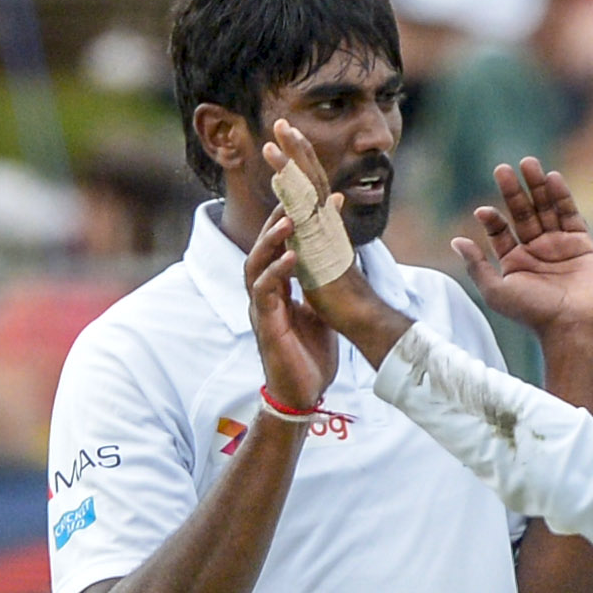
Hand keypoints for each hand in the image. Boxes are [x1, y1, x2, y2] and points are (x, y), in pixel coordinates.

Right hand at [239, 216, 347, 408]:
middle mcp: (265, 295)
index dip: (292, 222)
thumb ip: (320, 288)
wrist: (303, 396)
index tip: (312, 198)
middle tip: (292, 197)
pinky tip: (291, 258)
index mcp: (278, 290)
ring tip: (288, 221)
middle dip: (275, 220)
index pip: (279, 248)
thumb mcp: (320, 314)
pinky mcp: (265, 326)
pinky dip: (276, 272)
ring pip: (255, 264)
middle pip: (262, 248)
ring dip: (271, 241)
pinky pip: (264, 292)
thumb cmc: (309, 356)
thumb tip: (337, 263)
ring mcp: (262, 309)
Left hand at [258, 124, 411, 362]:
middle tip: (281, 122)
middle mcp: (328, 221)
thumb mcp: (330, 253)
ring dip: (288, 164)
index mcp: (327, 222)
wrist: (359, 315)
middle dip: (296, 148)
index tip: (289, 136)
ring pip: (306, 190)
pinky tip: (280, 177)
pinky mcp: (320, 245)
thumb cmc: (344, 292)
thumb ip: (327, 227)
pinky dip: (292, 193)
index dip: (301, 158)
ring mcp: (325, 231)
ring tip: (272, 142)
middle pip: (311, 176)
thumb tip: (333, 203)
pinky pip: (305, 213)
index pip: (313, 183)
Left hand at [454, 157, 592, 338]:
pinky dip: (562, 196)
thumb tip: (456, 240)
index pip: (501, 231)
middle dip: (513, 191)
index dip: (492, 219)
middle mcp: (536, 250)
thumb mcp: (496, 291)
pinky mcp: (582, 243)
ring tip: (528, 163)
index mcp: (515, 261)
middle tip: (502, 168)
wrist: (572, 326)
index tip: (483, 211)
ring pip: (546, 208)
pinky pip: (571, 214)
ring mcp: (560, 244)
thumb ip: (476, 266)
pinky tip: (552, 178)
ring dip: (537, 186)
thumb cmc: (532, 313)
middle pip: (523, 213)